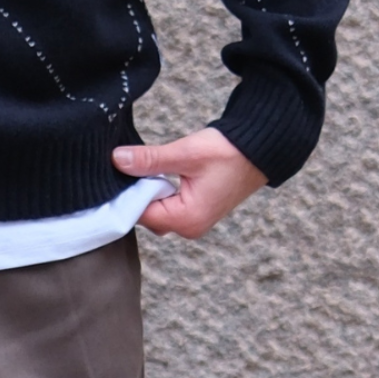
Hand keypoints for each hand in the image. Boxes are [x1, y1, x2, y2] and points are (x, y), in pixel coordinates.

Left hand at [112, 128, 266, 238]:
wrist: (261, 149)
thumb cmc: (229, 152)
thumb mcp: (185, 153)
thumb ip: (150, 160)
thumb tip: (117, 160)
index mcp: (186, 220)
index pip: (139, 214)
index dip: (126, 193)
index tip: (119, 171)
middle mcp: (189, 228)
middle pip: (145, 216)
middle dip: (136, 193)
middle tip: (130, 166)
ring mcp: (193, 223)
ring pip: (155, 211)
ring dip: (148, 191)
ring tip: (146, 168)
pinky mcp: (196, 213)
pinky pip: (167, 208)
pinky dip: (159, 192)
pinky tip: (157, 174)